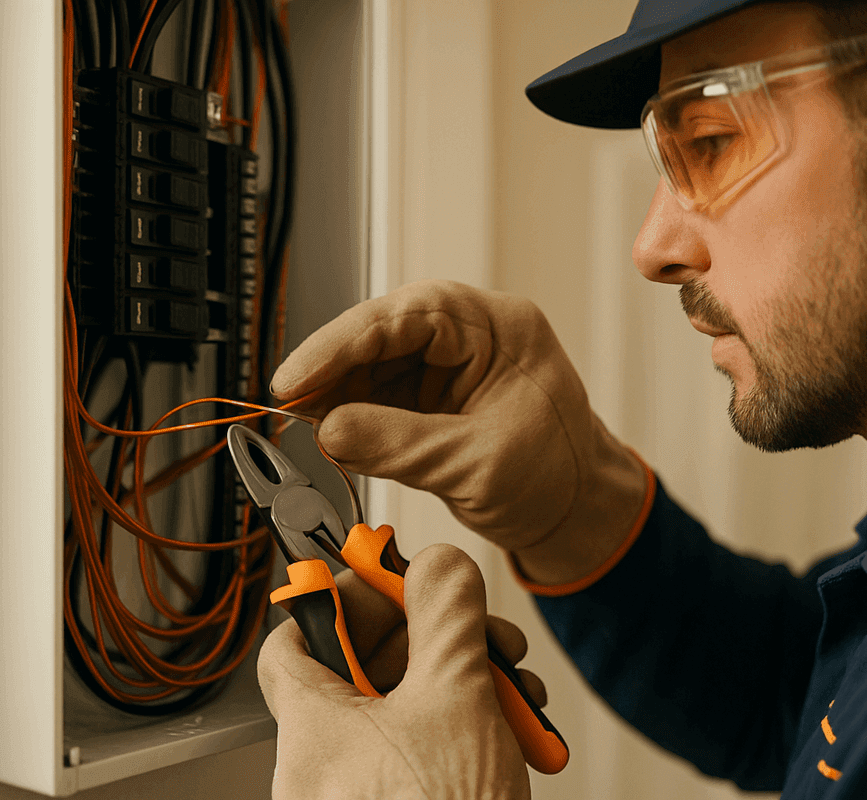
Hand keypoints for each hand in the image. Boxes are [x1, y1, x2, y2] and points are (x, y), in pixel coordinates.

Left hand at [258, 544, 535, 799]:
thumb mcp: (455, 697)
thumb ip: (446, 615)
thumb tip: (439, 568)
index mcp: (312, 731)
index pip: (293, 638)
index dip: (342, 596)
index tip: (391, 576)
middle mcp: (324, 767)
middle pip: (363, 667)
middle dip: (433, 638)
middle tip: (476, 629)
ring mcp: (361, 793)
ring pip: (403, 707)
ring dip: (465, 681)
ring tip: (514, 686)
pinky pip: (420, 748)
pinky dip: (465, 725)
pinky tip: (513, 726)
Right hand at [270, 280, 646, 581]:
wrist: (578, 512)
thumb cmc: (557, 478)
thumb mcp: (477, 465)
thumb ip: (401, 444)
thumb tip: (327, 429)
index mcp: (498, 328)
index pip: (408, 315)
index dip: (341, 343)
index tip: (296, 377)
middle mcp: (471, 333)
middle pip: (382, 332)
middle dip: (333, 368)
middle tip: (288, 405)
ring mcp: (450, 363)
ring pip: (373, 362)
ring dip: (336, 393)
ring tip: (302, 424)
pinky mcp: (432, 395)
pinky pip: (379, 393)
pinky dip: (351, 415)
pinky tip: (329, 433)